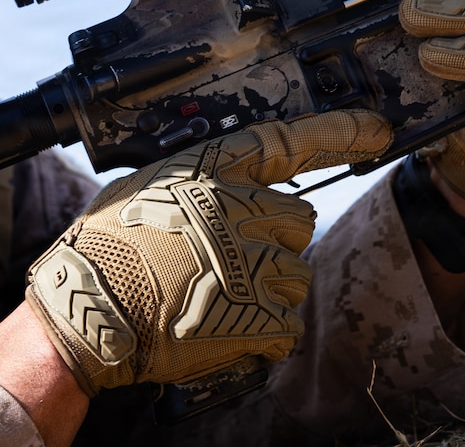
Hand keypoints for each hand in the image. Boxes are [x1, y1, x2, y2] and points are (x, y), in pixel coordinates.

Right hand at [25, 110, 391, 395]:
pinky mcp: (259, 314)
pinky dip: (259, 334)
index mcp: (208, 173)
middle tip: (227, 264)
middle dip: (273, 243)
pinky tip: (218, 329)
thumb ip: (190, 188)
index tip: (376, 130)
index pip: (286, 143)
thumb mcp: (141, 189)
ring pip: (295, 276)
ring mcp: (253, 261)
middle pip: (298, 222)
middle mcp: (239, 209)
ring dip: (265, 292)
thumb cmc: (103, 249)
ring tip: (212, 300)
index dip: (336, 133)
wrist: (89, 309)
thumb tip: (213, 196)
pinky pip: (286, 324)